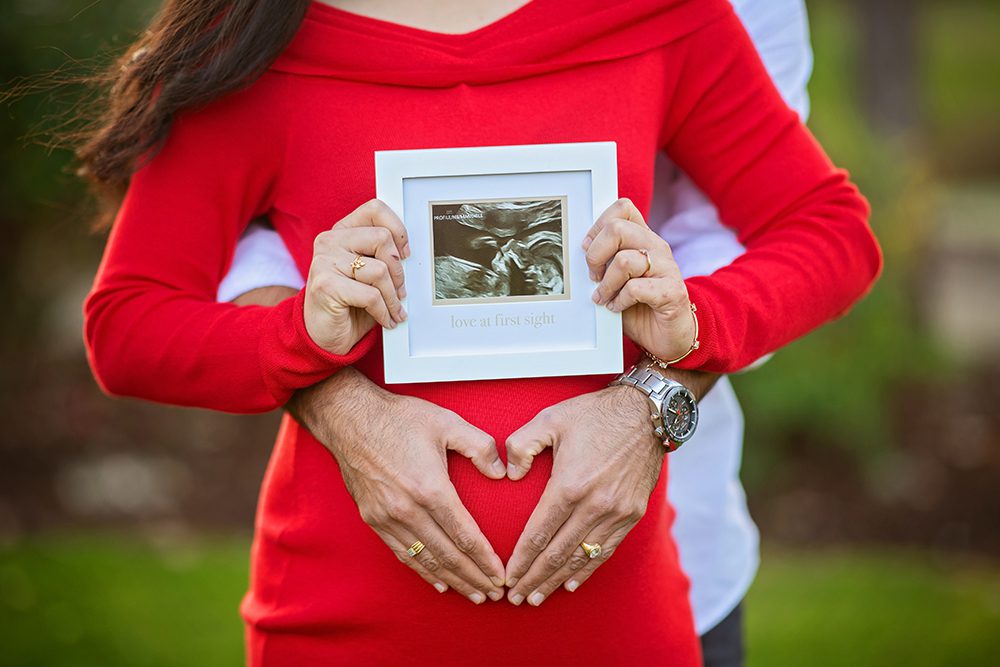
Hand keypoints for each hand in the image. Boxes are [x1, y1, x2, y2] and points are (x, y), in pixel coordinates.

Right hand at [288, 368, 506, 603]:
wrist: (349, 419)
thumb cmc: (399, 418)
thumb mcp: (447, 421)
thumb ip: (479, 445)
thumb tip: (501, 473)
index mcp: (430, 487)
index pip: (464, 535)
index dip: (485, 559)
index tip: (501, 575)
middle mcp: (408, 509)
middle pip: (447, 555)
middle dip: (474, 577)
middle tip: (495, 594)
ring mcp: (387, 517)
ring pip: (426, 559)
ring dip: (452, 580)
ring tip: (474, 594)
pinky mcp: (373, 519)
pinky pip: (403, 553)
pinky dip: (423, 571)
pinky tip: (439, 581)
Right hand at [304, 198, 410, 354]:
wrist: (323, 335)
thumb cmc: (350, 304)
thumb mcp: (368, 275)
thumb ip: (382, 257)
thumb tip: (409, 255)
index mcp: (342, 232)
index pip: (375, 210)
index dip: (398, 230)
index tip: (405, 255)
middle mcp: (330, 241)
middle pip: (382, 239)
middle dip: (398, 271)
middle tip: (401, 291)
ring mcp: (325, 262)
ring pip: (380, 270)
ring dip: (393, 297)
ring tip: (395, 310)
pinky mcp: (325, 285)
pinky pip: (371, 295)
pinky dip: (384, 311)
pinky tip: (385, 320)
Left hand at [502, 384, 663, 605]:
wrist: (646, 413)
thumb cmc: (594, 414)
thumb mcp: (549, 419)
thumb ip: (521, 445)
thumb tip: (510, 475)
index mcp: (570, 484)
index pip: (538, 534)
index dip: (520, 560)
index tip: (506, 578)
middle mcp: (595, 505)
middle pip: (557, 554)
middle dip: (533, 579)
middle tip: (514, 599)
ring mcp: (617, 513)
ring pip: (581, 558)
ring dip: (556, 581)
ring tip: (536, 598)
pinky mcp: (632, 514)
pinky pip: (605, 550)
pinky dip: (586, 569)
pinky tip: (571, 582)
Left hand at [584, 197, 695, 361]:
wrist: (670, 337)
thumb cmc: (640, 306)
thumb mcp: (618, 278)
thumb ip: (605, 262)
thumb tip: (577, 253)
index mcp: (644, 238)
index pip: (622, 208)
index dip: (598, 225)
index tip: (588, 248)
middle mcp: (657, 248)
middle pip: (617, 229)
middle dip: (595, 255)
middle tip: (593, 276)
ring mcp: (667, 268)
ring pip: (623, 260)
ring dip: (606, 284)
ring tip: (604, 297)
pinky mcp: (671, 292)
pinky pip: (634, 288)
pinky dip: (619, 300)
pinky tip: (617, 308)